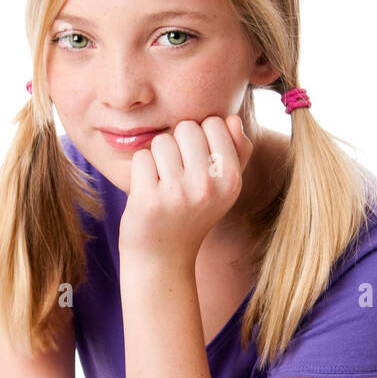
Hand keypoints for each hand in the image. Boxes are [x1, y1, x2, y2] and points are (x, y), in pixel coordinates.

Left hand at [118, 115, 254, 269]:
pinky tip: (148, 193)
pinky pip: (141, 158)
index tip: (197, 165)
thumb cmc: (191, 214)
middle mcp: (209, 186)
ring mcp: (179, 194)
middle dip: (177, 145)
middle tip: (177, 177)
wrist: (163, 258)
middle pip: (186, 127)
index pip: (214, 122)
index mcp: (232, 180)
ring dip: (157, 158)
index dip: (200, 139)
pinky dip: (140, 172)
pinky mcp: (150, 200)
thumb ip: (235, 151)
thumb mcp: (222, 187)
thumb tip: (233, 119)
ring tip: (163, 186)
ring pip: (161, 141)